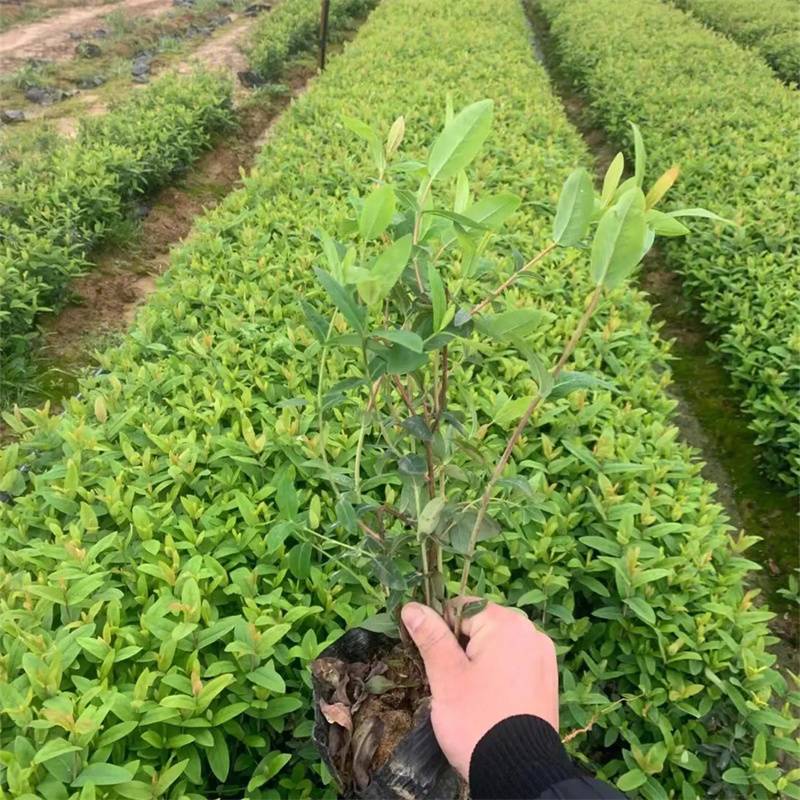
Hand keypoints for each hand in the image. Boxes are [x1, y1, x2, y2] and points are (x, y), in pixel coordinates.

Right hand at [401, 598, 558, 778]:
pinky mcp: (547, 680)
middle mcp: (531, 633)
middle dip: (460, 647)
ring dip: (477, 662)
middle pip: (481, 625)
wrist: (519, 774)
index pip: (461, 608)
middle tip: (450, 682)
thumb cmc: (477, 720)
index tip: (433, 660)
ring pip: (496, 646)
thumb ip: (431, 636)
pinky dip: (497, 674)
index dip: (441, 630)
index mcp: (507, 624)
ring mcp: (543, 657)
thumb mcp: (447, 676)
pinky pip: (514, 664)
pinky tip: (488, 700)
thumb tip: (411, 606)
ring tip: (468, 695)